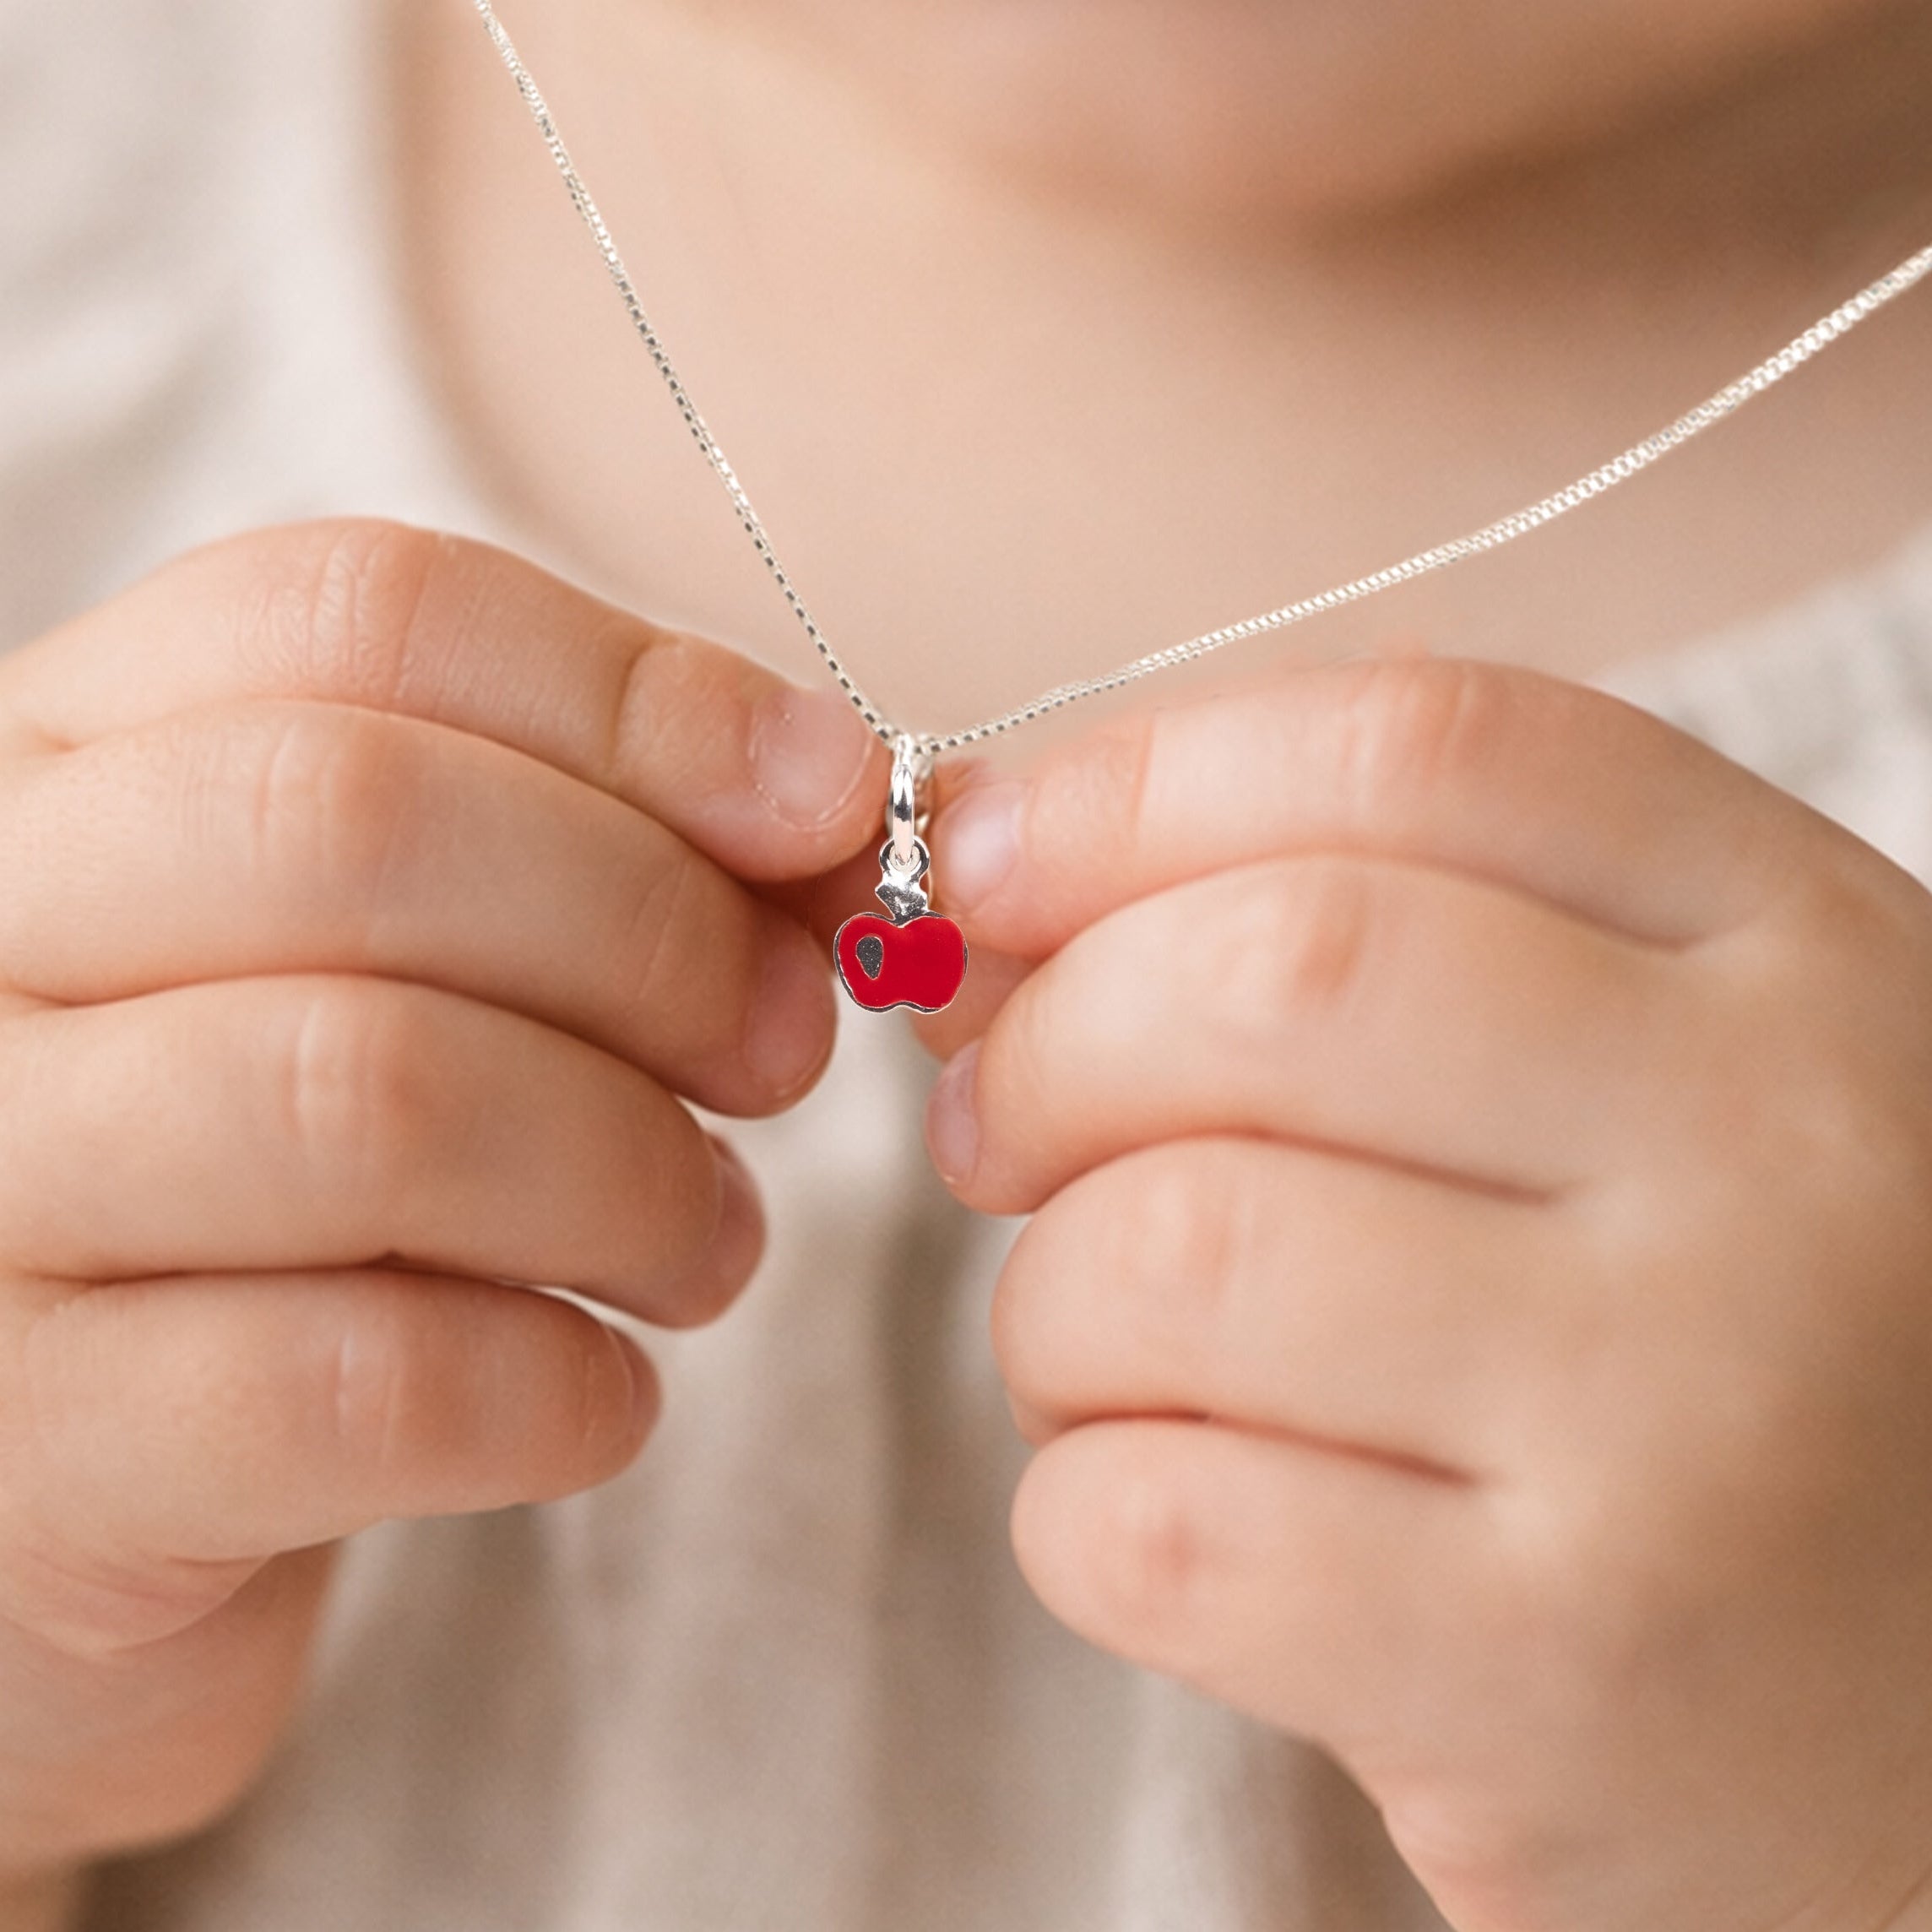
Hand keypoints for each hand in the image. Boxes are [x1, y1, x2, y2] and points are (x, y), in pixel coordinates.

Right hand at [0, 520, 882, 1883]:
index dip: (640, 696)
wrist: (83, 1485)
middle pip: (355, 822)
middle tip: (785, 1050)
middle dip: (655, 934)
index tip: (832, 800)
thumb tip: (831, 799)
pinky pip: (366, 1384)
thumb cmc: (283, 1188)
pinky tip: (599, 1393)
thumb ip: (594, 845)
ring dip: (635, 1176)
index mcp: (67, 762)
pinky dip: (564, 1388)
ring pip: (369, 1096)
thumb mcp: (400, 965)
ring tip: (702, 1242)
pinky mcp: (37, 1453)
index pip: (358, 612)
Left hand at [924, 658, 1931, 1931]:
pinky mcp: (1568, 1672)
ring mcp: (1689, 1415)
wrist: (1924, 1714)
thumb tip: (988, 881)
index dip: (1134, 782)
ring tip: (1098, 1350)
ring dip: (1050, 1304)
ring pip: (1173, 1251)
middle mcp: (1782, 1148)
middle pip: (1270, 973)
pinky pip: (1161, 1520)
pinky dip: (1078, 1504)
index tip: (982, 859)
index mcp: (1802, 947)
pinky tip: (1160, 1513)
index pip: (1419, 749)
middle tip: (996, 1131)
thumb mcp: (1646, 1085)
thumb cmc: (1725, 1359)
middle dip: (1049, 1046)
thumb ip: (1372, 943)